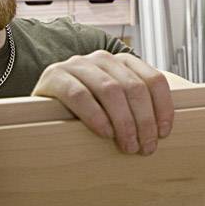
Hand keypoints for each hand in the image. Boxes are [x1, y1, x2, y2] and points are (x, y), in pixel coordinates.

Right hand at [32, 51, 173, 155]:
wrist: (40, 106)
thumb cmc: (85, 111)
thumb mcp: (114, 104)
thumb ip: (136, 107)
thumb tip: (164, 132)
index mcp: (123, 61)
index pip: (154, 79)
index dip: (163, 107)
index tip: (164, 133)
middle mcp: (102, 58)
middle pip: (134, 88)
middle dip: (144, 121)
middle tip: (146, 147)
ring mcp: (78, 64)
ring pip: (110, 90)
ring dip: (124, 122)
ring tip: (128, 145)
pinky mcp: (55, 76)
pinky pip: (80, 95)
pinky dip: (96, 116)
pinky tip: (104, 133)